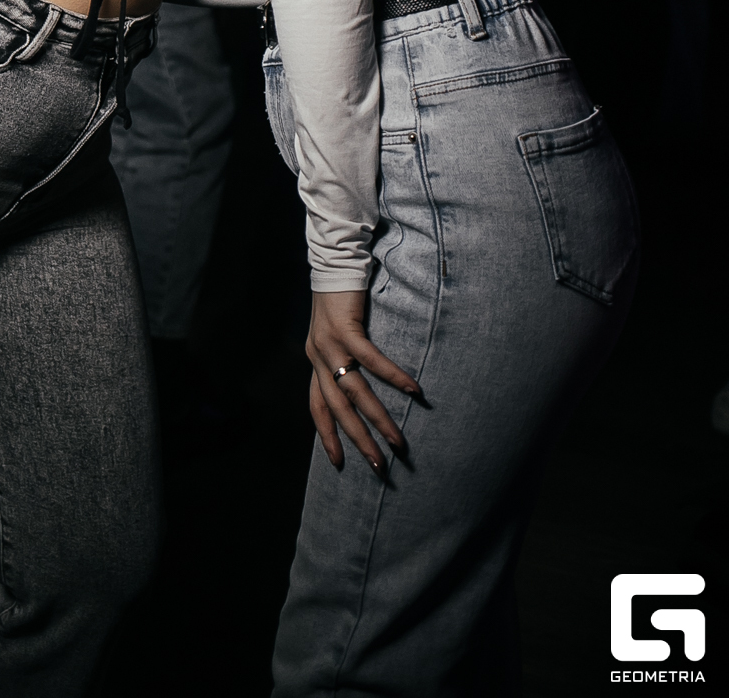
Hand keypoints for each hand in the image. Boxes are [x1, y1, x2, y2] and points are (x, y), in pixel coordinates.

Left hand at [306, 290, 419, 473]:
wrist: (333, 261)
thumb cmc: (341, 299)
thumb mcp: (335, 335)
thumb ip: (342, 359)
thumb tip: (359, 386)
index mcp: (315, 361)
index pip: (317, 408)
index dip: (327, 435)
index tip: (339, 463)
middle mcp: (317, 356)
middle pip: (337, 409)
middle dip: (358, 440)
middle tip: (378, 467)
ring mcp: (329, 343)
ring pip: (354, 391)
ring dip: (378, 418)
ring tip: (398, 440)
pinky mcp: (345, 327)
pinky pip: (370, 359)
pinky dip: (392, 376)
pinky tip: (413, 390)